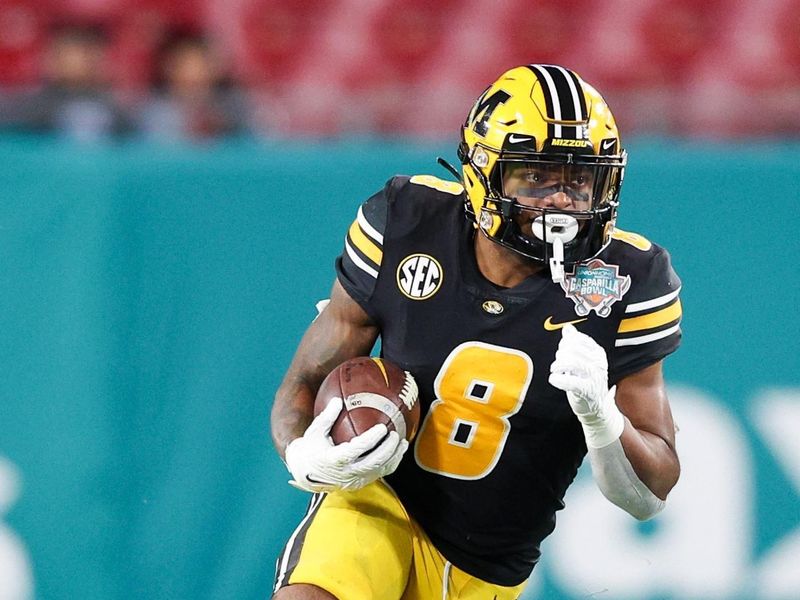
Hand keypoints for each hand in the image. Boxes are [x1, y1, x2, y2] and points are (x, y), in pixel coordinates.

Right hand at [284, 397, 408, 492]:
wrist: (305, 473)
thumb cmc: (311, 448)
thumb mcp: (315, 431)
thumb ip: (327, 416)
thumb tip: (338, 399)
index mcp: (334, 460)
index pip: (356, 450)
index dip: (371, 440)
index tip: (382, 428)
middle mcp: (346, 473)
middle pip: (373, 462)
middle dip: (388, 449)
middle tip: (396, 434)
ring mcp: (354, 480)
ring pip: (379, 470)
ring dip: (394, 457)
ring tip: (403, 442)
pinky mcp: (360, 483)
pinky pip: (380, 474)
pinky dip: (391, 463)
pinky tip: (398, 451)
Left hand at [548, 323, 624, 447]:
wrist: (596, 407)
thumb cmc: (586, 381)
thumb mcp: (582, 360)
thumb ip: (574, 343)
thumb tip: (568, 328)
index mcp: (597, 352)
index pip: (576, 339)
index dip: (564, 344)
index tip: (562, 352)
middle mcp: (598, 362)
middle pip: (571, 349)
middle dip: (559, 355)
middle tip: (558, 365)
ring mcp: (594, 376)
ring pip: (570, 362)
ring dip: (557, 366)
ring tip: (555, 371)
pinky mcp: (588, 389)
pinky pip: (570, 381)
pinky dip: (558, 379)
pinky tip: (554, 380)